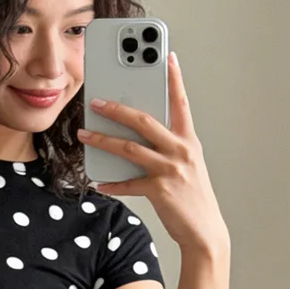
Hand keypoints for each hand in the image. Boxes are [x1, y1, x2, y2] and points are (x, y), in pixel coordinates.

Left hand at [76, 52, 228, 251]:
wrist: (204, 231)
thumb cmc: (193, 197)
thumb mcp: (187, 165)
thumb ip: (167, 147)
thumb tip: (136, 136)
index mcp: (189, 141)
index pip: (181, 103)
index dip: (174, 78)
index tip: (166, 56)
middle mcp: (181, 151)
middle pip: (145, 121)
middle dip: (118, 108)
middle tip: (96, 101)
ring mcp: (171, 170)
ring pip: (130, 148)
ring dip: (103, 140)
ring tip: (84, 134)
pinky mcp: (160, 190)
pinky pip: (128, 183)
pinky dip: (111, 183)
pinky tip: (98, 181)